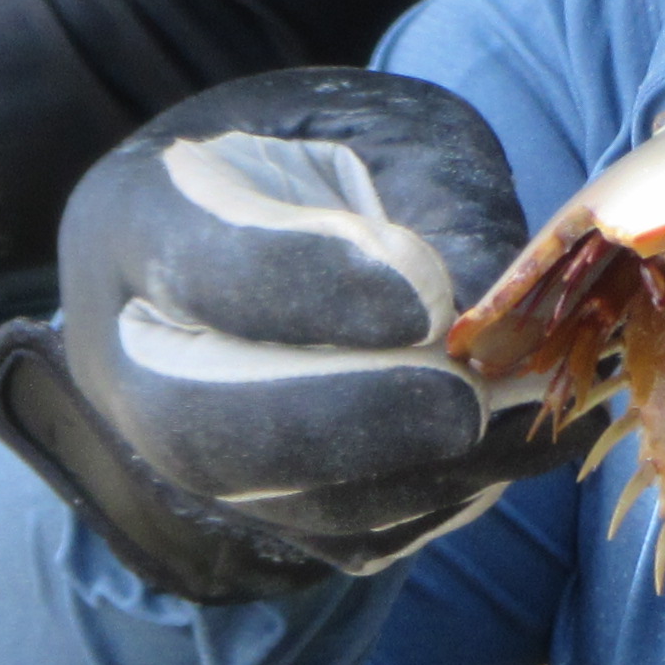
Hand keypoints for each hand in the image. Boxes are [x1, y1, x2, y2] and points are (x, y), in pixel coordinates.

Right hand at [0, 68, 574, 604]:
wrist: (279, 231)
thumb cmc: (334, 163)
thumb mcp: (386, 128)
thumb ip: (433, 196)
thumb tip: (490, 308)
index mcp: (137, 215)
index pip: (201, 265)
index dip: (314, 286)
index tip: (428, 292)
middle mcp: (133, 355)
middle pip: (202, 425)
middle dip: (353, 417)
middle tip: (471, 396)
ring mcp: (186, 455)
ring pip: (286, 503)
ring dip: (426, 468)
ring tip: (531, 410)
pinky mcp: (266, 515)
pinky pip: (351, 536)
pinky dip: (443, 498)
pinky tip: (516, 441)